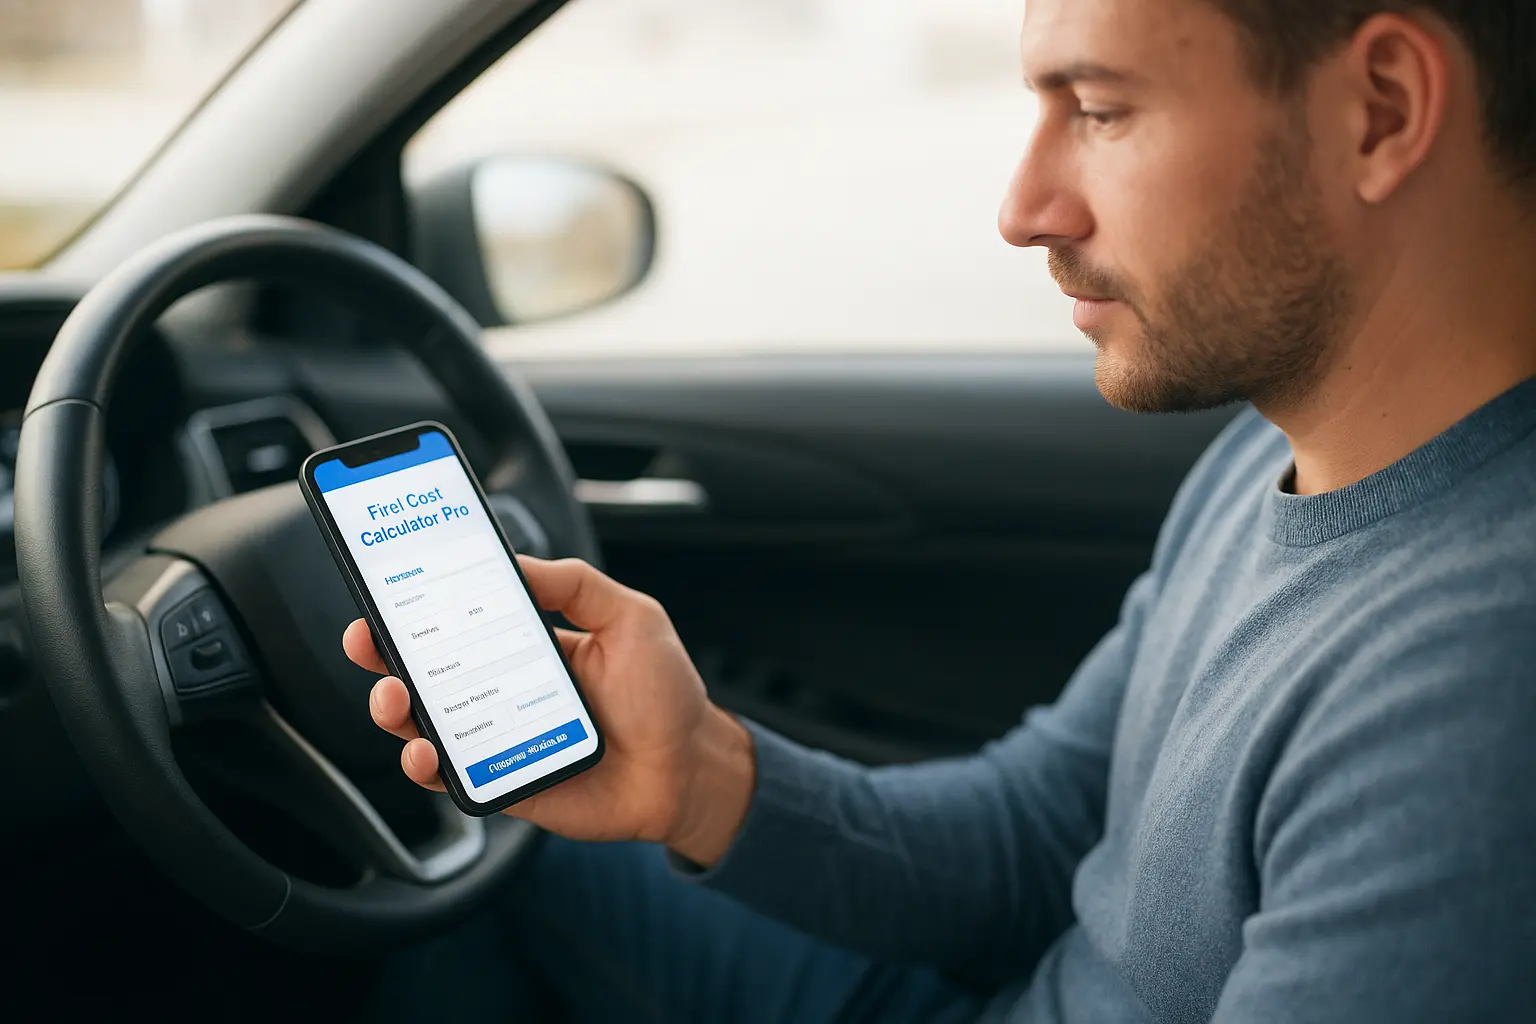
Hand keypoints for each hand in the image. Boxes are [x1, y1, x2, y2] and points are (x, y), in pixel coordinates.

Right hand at [342, 556, 753, 865]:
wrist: (690, 770)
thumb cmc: (665, 695)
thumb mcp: (630, 618)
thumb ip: (575, 585)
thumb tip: (516, 562)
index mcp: (526, 645)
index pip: (458, 619)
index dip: (416, 606)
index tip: (384, 587)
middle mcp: (504, 689)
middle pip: (425, 671)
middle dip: (383, 654)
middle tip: (367, 641)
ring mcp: (499, 738)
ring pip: (424, 724)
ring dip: (394, 710)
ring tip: (394, 698)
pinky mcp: (504, 782)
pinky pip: (451, 777)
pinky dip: (427, 766)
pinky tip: (425, 752)